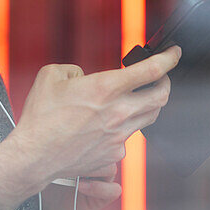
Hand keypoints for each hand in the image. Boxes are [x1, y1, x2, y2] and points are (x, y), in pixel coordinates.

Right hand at [0, 46, 179, 209]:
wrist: (34, 156)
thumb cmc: (40, 116)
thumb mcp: (51, 76)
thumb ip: (73, 69)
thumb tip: (83, 76)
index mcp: (105, 87)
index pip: (151, 70)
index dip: (169, 58)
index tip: (174, 53)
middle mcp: (118, 112)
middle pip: (161, 96)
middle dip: (167, 83)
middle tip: (163, 77)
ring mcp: (119, 135)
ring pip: (150, 117)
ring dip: (150, 104)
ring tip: (142, 98)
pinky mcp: (114, 154)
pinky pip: (129, 137)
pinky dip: (126, 127)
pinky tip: (112, 125)